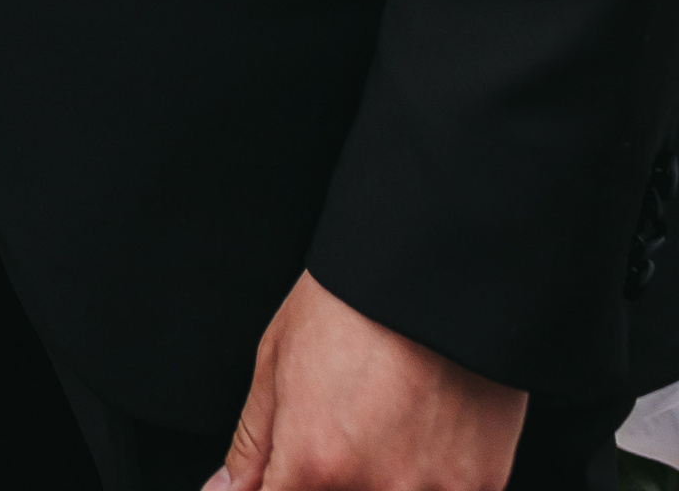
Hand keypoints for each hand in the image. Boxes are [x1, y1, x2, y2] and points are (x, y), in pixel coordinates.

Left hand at [215, 274, 524, 489]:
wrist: (438, 268)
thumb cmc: (351, 302)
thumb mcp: (277, 360)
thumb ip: (253, 444)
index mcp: (315, 463)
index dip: (278, 487)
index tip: (289, 471)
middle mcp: (375, 489)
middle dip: (329, 478)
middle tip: (346, 425)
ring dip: (384, 477)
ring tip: (387, 424)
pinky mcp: (483, 483)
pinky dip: (429, 478)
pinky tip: (426, 435)